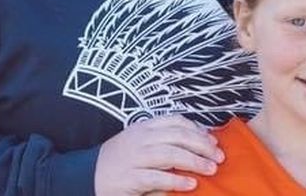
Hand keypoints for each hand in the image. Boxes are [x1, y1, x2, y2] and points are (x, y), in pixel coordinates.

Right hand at [95, 115, 224, 195]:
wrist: (86, 175)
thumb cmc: (120, 159)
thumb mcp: (140, 141)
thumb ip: (163, 138)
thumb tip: (199, 141)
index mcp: (144, 127)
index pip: (176, 121)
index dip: (198, 129)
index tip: (213, 140)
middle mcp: (140, 139)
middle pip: (178, 136)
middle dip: (202, 145)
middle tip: (219, 156)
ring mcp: (134, 158)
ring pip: (170, 155)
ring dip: (194, 162)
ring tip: (211, 169)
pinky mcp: (130, 179)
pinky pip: (157, 178)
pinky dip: (176, 181)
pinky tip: (191, 184)